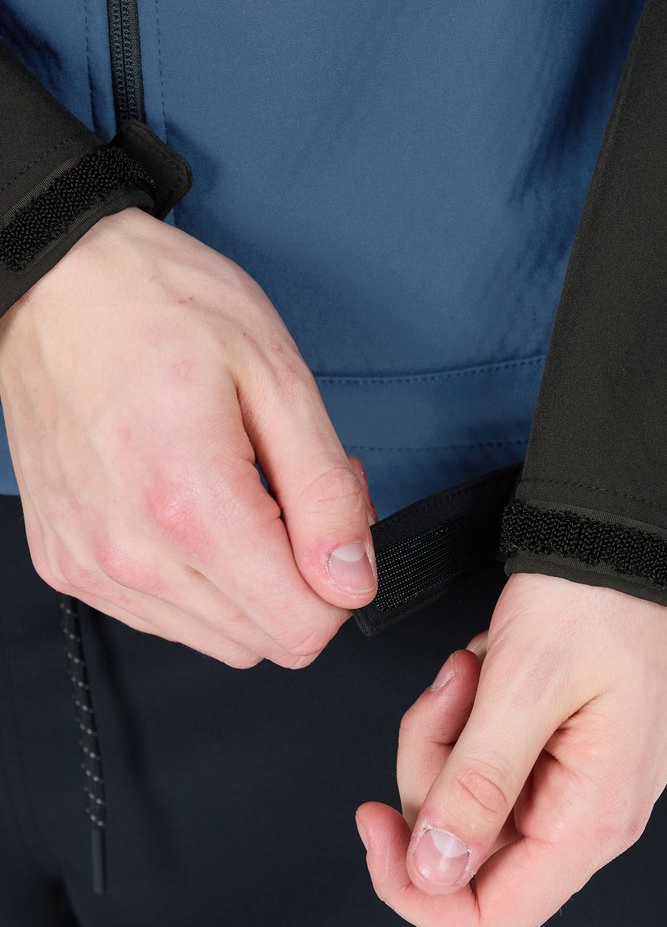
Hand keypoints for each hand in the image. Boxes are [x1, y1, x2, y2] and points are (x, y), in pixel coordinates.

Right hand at [0, 206, 377, 668]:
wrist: (54, 284)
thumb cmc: (160, 306)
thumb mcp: (277, 375)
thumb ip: (324, 492)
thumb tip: (352, 579)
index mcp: (189, 503)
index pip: (301, 628)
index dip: (339, 582)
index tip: (330, 519)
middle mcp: (131, 553)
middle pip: (265, 643)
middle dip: (299, 579)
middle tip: (289, 489)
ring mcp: (93, 567)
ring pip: (218, 640)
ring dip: (248, 584)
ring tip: (240, 491)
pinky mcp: (68, 568)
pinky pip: (166, 618)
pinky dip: (197, 579)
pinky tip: (191, 506)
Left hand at [354, 572, 666, 926]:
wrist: (652, 537)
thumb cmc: (610, 599)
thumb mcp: (526, 685)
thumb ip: (476, 787)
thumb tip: (432, 872)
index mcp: (589, 821)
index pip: (488, 922)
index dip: (414, 891)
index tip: (375, 820)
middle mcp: (587, 819)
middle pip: (465, 856)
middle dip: (429, 775)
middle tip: (447, 697)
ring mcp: (574, 786)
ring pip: (466, 803)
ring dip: (445, 734)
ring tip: (473, 670)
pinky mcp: (560, 753)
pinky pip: (486, 762)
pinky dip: (467, 717)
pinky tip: (488, 668)